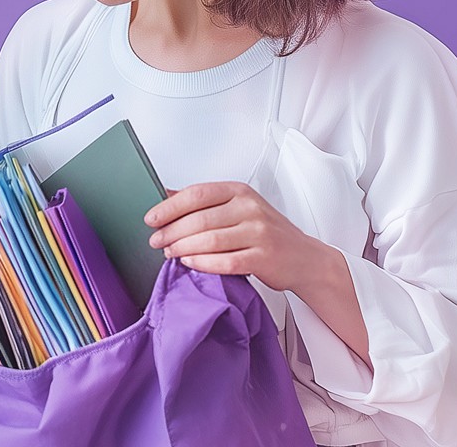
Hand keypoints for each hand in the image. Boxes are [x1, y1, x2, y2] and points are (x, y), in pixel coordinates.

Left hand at [145, 181, 339, 294]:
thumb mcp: (239, 208)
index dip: (170, 206)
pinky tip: (190, 264)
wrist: (304, 258)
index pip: (198, 193)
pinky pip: (226, 262)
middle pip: (200, 218)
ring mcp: (259, 233)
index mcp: (241, 192)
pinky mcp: (263, 257)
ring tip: (169, 253)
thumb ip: (206, 202)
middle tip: (156, 241)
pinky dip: (203, 264)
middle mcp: (250, 208)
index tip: (151, 218)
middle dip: (172, 231)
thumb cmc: (268, 233)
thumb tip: (166, 195)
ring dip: (183, 248)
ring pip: (210, 240)